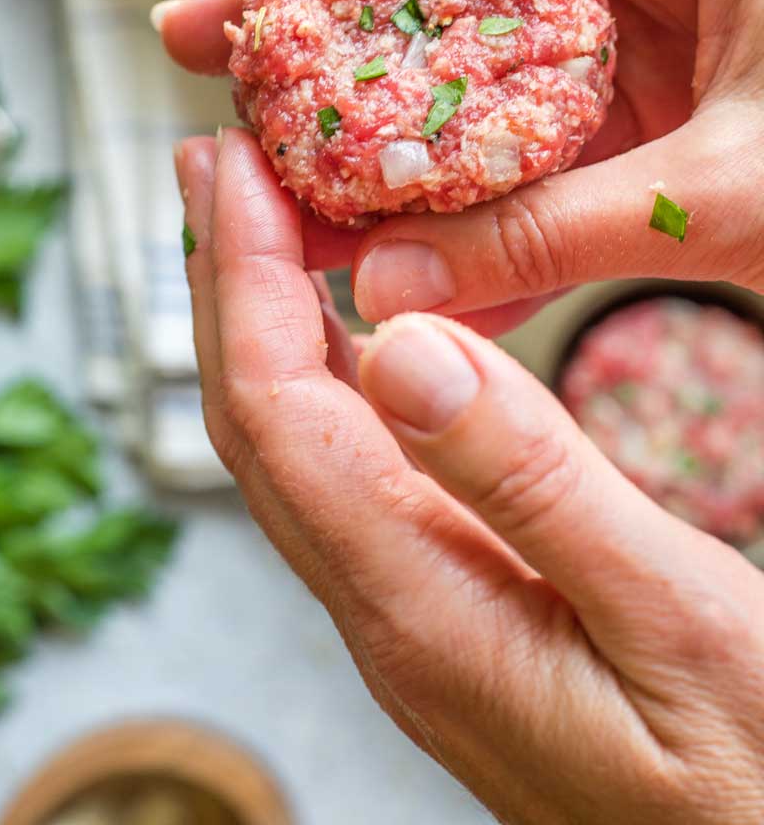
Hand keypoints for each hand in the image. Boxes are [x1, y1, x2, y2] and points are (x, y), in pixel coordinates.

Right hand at [157, 0, 763, 328]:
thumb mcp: (731, 187)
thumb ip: (554, 231)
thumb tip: (389, 285)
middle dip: (320, 10)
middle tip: (205, 43)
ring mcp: (640, 59)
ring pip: (472, 75)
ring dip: (370, 125)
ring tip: (257, 165)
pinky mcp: (646, 142)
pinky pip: (525, 163)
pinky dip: (457, 211)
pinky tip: (384, 258)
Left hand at [175, 127, 763, 824]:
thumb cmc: (748, 778)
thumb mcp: (673, 622)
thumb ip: (533, 488)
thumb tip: (397, 347)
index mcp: (422, 612)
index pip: (280, 417)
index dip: (242, 281)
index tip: (231, 171)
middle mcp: (390, 613)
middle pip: (261, 424)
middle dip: (225, 282)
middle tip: (216, 163)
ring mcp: (413, 615)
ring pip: (299, 445)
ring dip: (267, 320)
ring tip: (259, 217)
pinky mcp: (449, 607)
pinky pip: (356, 470)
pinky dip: (334, 373)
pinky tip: (350, 327)